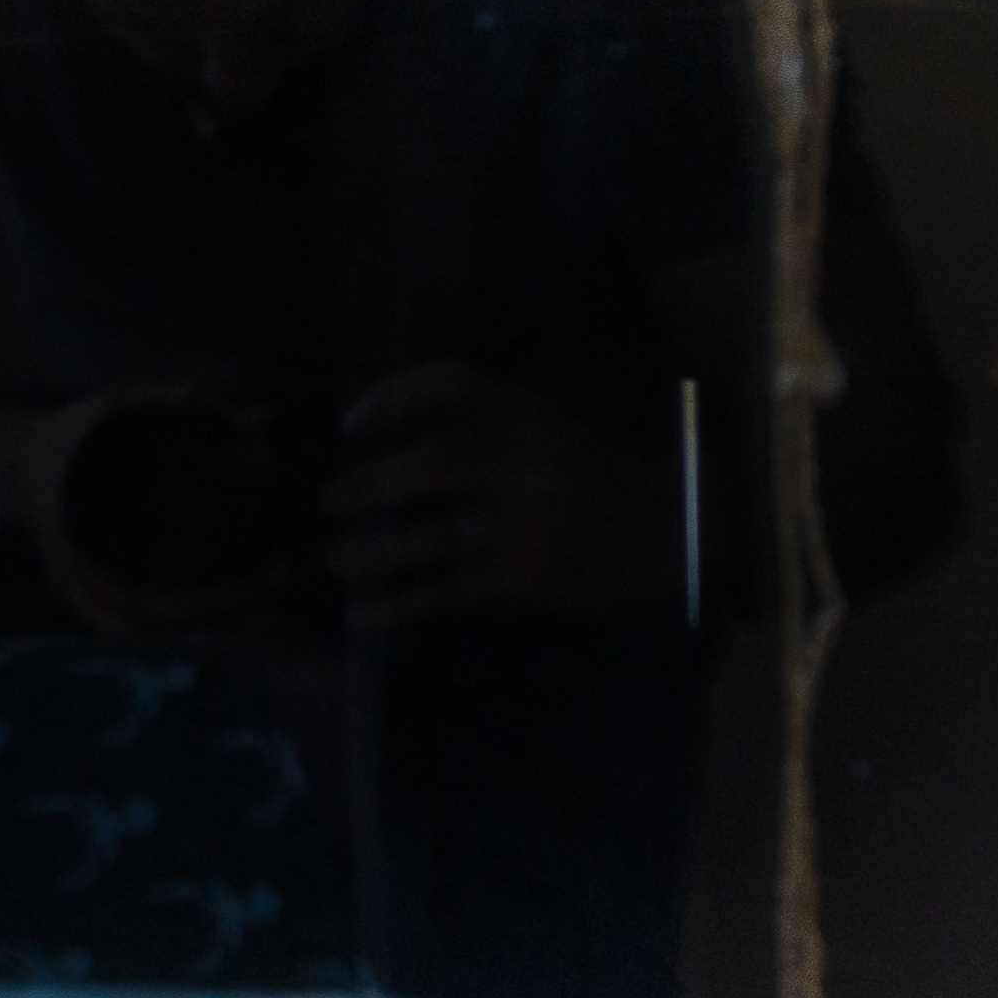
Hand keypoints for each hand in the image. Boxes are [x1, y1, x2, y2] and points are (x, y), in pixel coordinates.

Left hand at [323, 363, 669, 630]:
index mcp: (526, 415)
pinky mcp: (526, 579)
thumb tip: (370, 432)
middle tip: (327, 500)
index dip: (392, 394)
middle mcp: (526, 463)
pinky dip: (399, 602)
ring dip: (372, 552)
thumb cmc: (585, 475)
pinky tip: (362, 613)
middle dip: (369, 482)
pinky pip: (450, 589)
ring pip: (433, 538)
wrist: (671, 533)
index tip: (346, 422)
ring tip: (334, 560)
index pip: (451, 383)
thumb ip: (477, 423)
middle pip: (433, 463)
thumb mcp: (541, 425)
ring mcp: (528, 525)